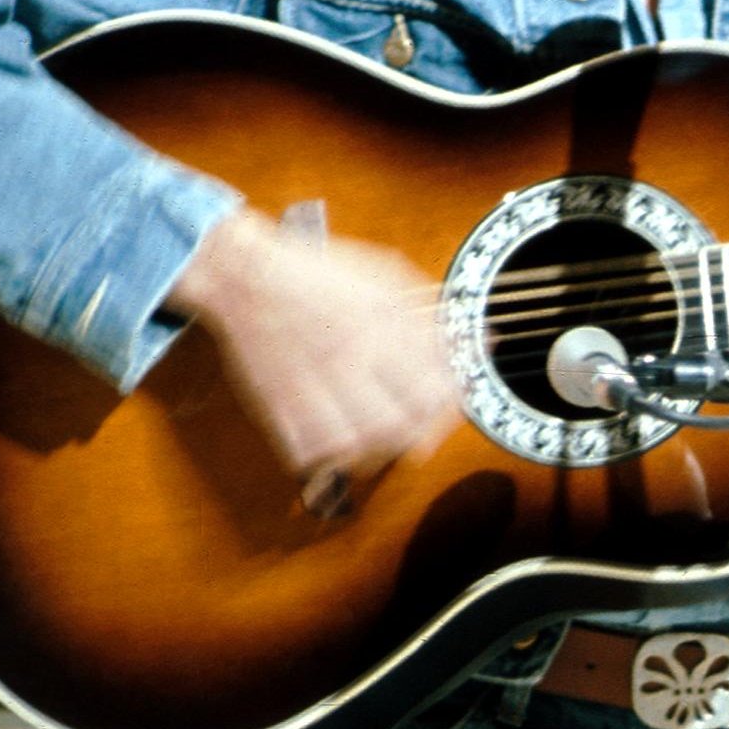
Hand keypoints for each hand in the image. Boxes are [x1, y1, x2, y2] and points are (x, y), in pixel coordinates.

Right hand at [166, 209, 458, 497]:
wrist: (246, 277)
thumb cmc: (319, 273)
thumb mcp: (387, 276)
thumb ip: (432, 313)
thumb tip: (482, 341)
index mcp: (379, 324)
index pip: (433, 388)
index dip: (450, 406)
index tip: (451, 403)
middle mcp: (348, 357)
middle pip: (400, 424)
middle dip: (420, 433)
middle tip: (421, 428)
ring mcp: (311, 384)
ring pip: (359, 446)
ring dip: (378, 448)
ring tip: (382, 434)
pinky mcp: (280, 406)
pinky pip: (311, 452)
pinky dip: (331, 456)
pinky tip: (341, 439)